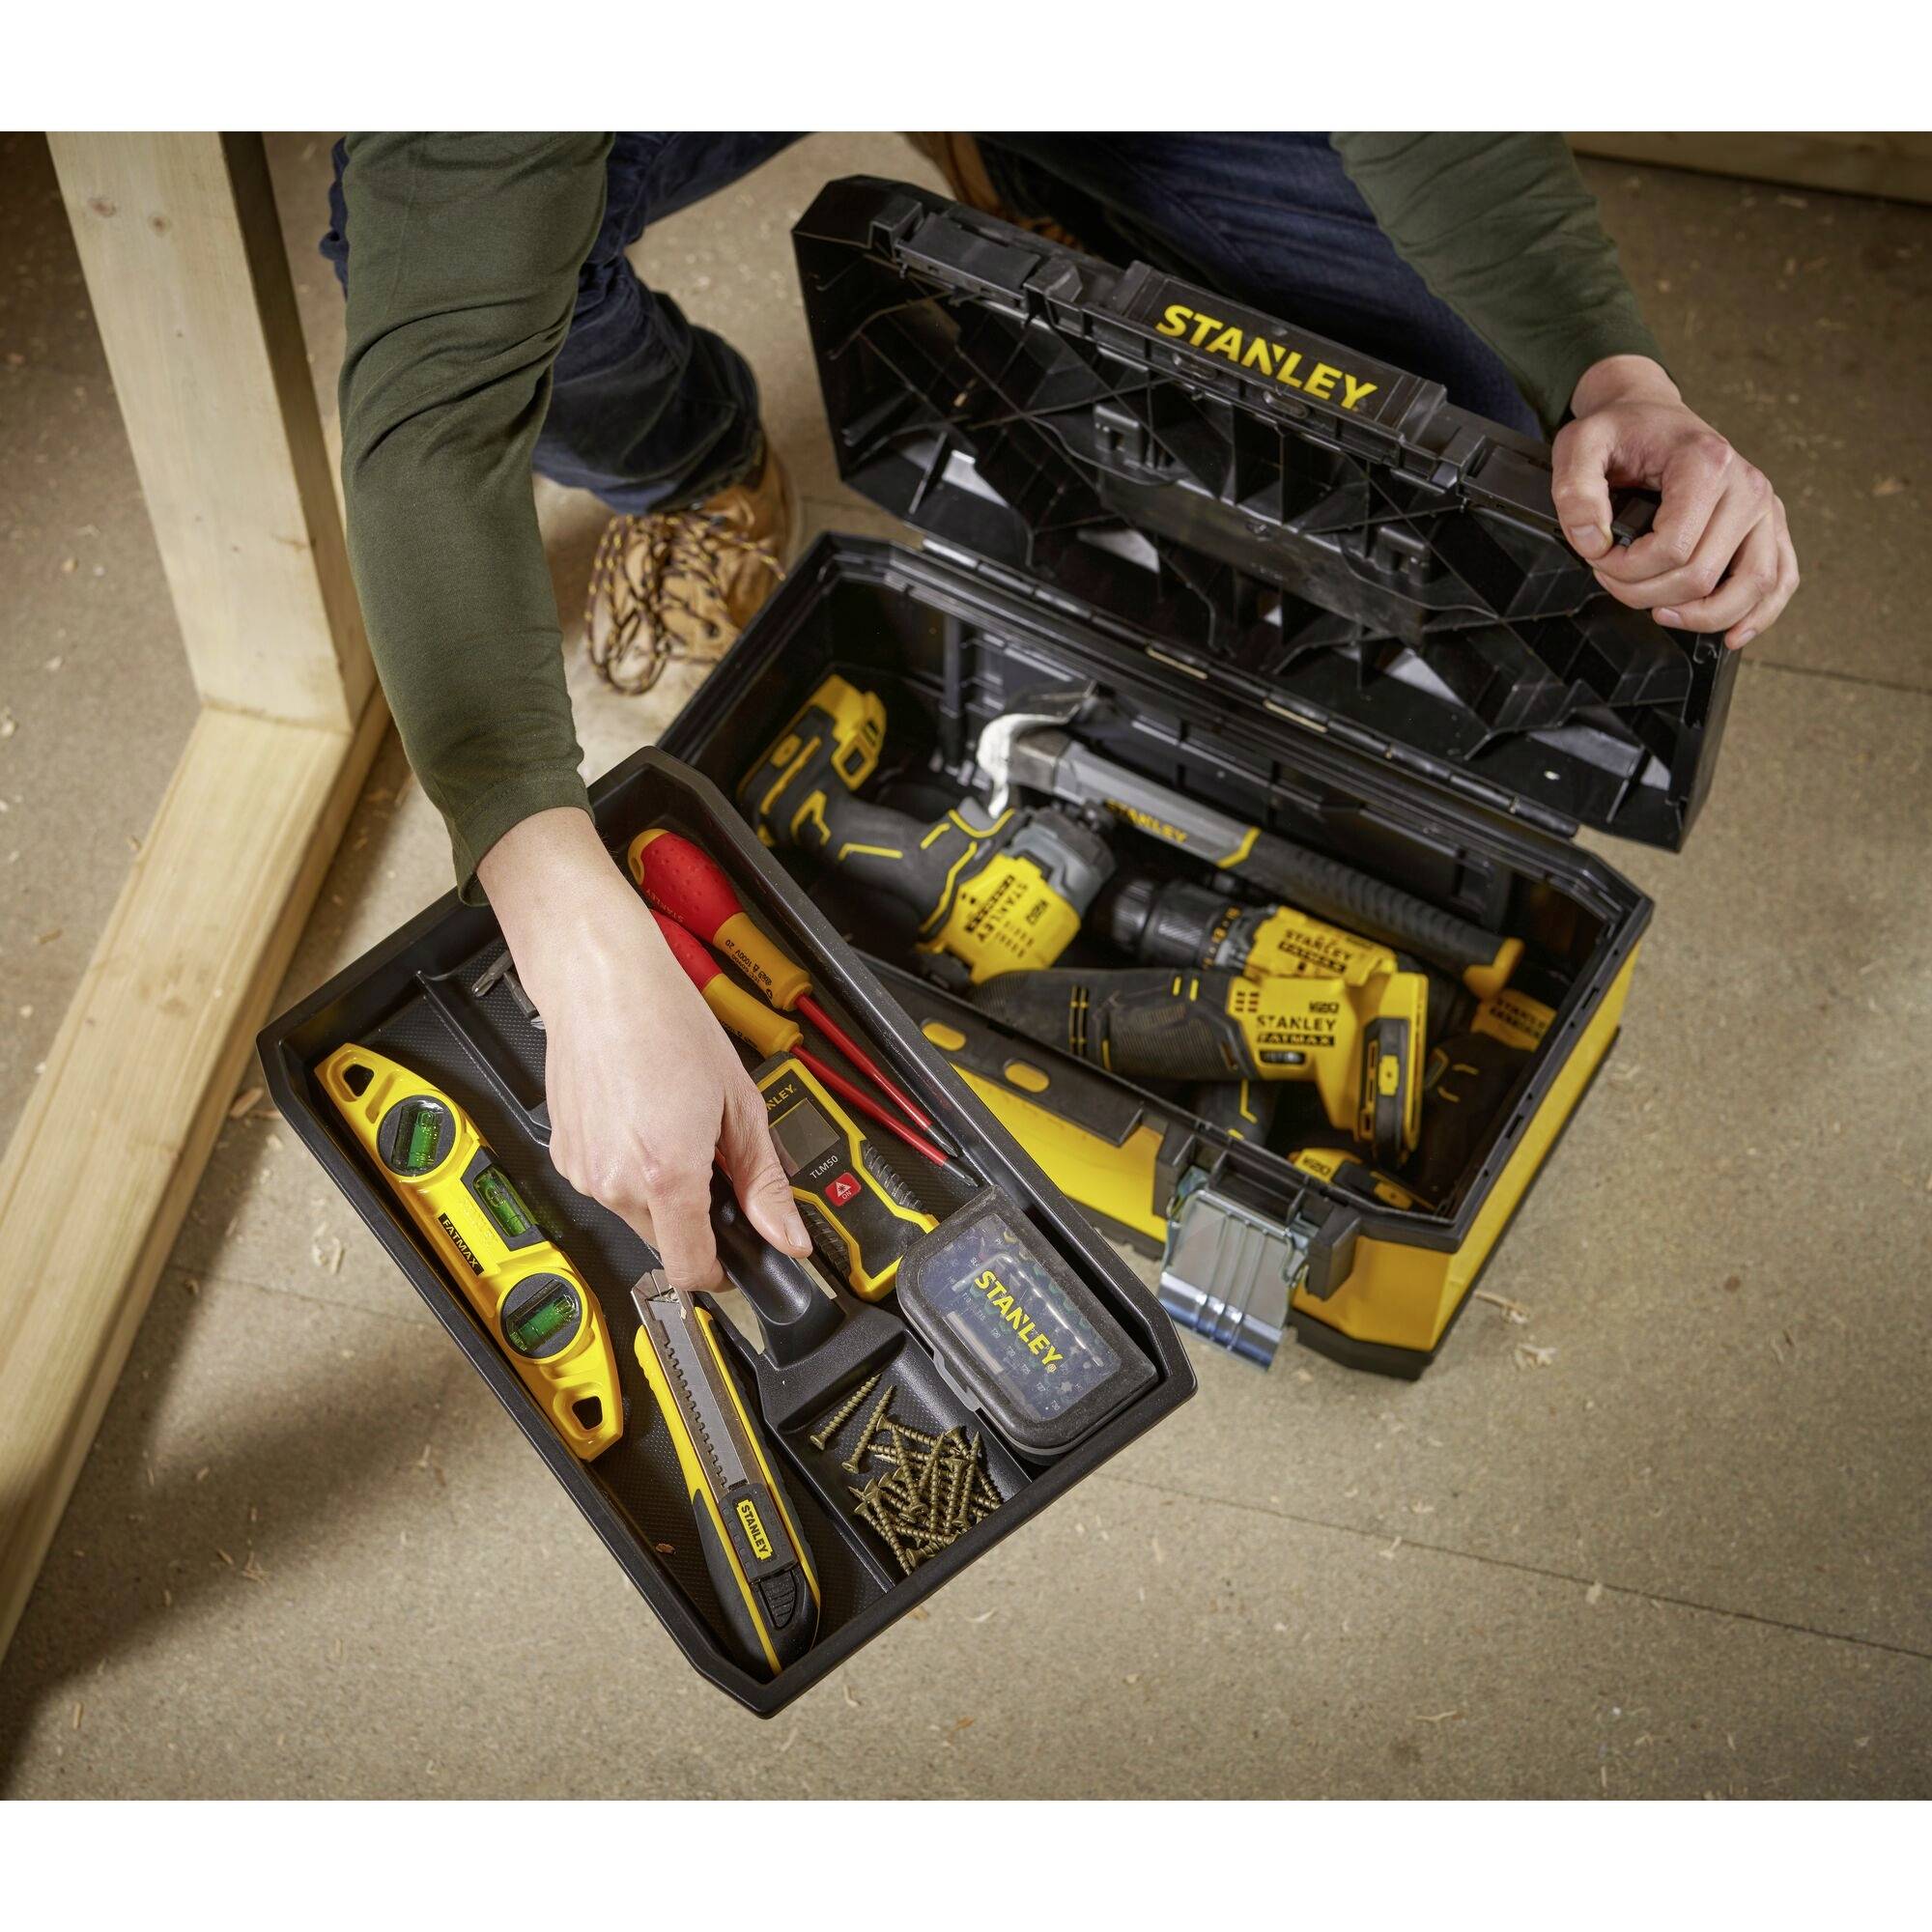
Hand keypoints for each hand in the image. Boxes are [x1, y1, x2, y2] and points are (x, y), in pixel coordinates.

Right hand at [477, 808, 811, 1289]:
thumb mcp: (740, 1104)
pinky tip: (642, 1119)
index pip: (693, 1271)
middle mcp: (617, 1182)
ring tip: (674, 1125)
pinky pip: (609, 1185)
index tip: (740, 1256)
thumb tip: (787, 1236)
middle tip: (713, 1157)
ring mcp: (584, 1171)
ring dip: (662, 1190)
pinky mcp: (564, 1156)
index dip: (724, 1271)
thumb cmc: (667, 1023)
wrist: (601, 983)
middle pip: (667, 1242)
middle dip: (697, 1216)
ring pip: (636, 1214)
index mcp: (666, 1173)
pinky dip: (630, 1167)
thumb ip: (765, 1181)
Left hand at [1553, 355, 1798, 648]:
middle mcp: (1747, 486)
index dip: (1626, 571)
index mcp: (1707, 463)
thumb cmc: (1621, 432)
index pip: (1672, 549)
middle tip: (1614, 578)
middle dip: (1647, 594)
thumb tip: (1591, 541)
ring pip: (1751, 587)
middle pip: (1702, 576)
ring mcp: (1764, 508)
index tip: (1599, 558)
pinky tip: (1731, 635)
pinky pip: (1781, 579)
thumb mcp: (1580, 444)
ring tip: (1661, 613)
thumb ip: (1574, 490)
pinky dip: (1759, 614)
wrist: (1650, 415)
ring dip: (1700, 617)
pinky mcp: (1770, 526)